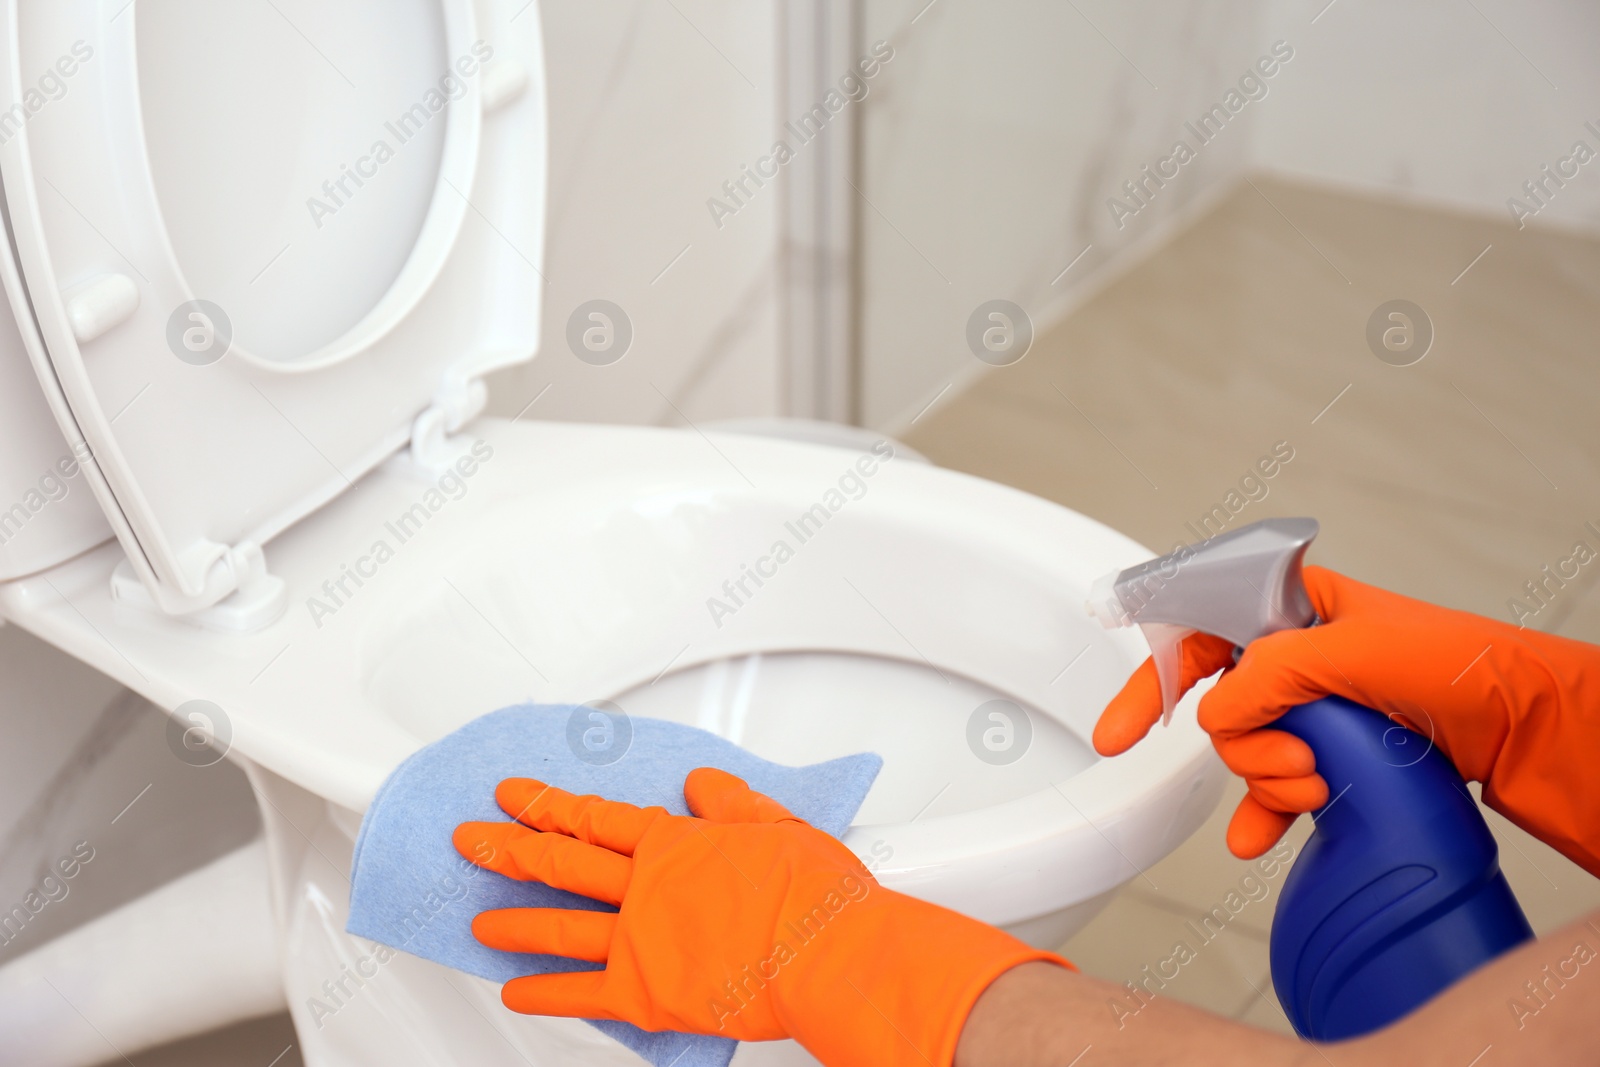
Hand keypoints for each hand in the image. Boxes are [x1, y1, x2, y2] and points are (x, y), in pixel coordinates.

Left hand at [453, 768, 1065, 1066]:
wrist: (826, 952)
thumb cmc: (814, 892)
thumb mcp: (777, 824)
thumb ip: (731, 802)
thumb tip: (702, 782)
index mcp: (674, 842)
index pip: (594, 816)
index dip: (548, 802)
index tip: (515, 793)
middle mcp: (645, 886)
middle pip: (560, 861)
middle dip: (508, 848)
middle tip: (470, 840)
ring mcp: (638, 940)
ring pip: (559, 925)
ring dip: (514, 921)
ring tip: (478, 922)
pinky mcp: (644, 993)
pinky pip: (581, 994)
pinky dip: (544, 993)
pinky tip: (515, 991)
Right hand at [1093, 565, 1599, 872]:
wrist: (1526, 727)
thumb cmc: (1460, 665)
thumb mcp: (1353, 650)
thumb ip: (1270, 674)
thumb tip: (1215, 714)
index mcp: (1290, 607)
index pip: (1195, 628)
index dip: (1152, 676)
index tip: (1120, 730)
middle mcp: (1294, 654)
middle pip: (1217, 705)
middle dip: (1242, 744)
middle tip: (1287, 761)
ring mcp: (1312, 708)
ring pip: (1245, 751)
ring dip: (1267, 780)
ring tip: (1316, 787)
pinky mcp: (1332, 753)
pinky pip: (1272, 788)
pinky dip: (1263, 814)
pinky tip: (1258, 839)